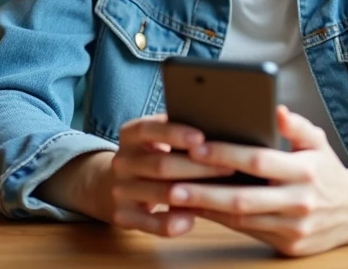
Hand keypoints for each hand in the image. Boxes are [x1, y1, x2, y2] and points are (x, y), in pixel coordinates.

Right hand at [105, 113, 236, 236]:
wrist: (118, 184)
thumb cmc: (154, 155)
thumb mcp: (157, 137)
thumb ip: (178, 131)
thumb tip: (218, 125)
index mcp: (129, 135)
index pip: (147, 129)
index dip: (174, 133)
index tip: (201, 137)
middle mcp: (121, 161)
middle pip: (160, 164)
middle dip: (197, 167)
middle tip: (229, 166)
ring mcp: (119, 190)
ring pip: (159, 193)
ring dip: (190, 193)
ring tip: (219, 193)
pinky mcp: (123, 215)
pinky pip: (150, 223)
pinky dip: (171, 222)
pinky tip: (191, 220)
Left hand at [166, 106, 347, 255]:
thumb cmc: (327, 171)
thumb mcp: (318, 142)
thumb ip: (296, 125)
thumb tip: (276, 108)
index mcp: (305, 171)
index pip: (259, 160)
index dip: (226, 154)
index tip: (197, 148)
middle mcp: (299, 202)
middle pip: (244, 198)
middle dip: (205, 192)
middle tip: (172, 184)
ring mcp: (294, 228)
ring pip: (242, 220)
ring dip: (207, 210)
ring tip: (177, 199)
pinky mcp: (289, 246)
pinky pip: (249, 233)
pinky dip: (222, 222)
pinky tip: (200, 211)